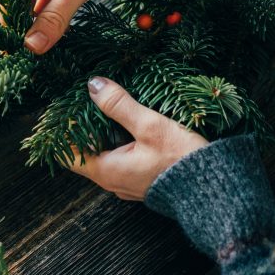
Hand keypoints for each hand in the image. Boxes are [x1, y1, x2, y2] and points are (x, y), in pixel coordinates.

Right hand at [0, 0, 134, 53]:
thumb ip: (56, 15)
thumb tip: (32, 46)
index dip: (5, 18)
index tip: (9, 46)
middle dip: (14, 21)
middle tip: (19, 51)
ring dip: (28, 21)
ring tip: (32, 48)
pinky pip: (39, 0)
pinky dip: (42, 17)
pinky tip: (48, 35)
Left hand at [68, 76, 209, 200]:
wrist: (213, 188)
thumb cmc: (181, 159)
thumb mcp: (150, 126)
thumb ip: (119, 105)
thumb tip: (93, 85)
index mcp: (106, 170)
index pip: (66, 154)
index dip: (60, 132)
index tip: (62, 110)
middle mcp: (112, 181)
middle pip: (83, 154)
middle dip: (81, 129)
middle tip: (83, 101)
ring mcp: (126, 183)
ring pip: (102, 156)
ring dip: (101, 135)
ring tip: (104, 108)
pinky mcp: (142, 180)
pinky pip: (120, 160)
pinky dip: (117, 143)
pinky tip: (127, 125)